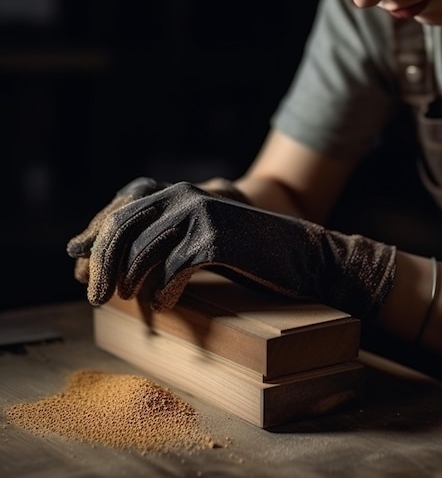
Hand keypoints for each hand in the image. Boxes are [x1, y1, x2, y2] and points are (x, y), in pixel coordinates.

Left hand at [66, 182, 395, 316]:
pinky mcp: (217, 238)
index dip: (95, 237)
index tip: (79, 266)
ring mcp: (202, 215)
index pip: (122, 209)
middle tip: (94, 297)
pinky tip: (166, 306)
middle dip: (101, 263)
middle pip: (123, 227)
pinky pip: (173, 269)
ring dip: (129, 282)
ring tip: (129, 303)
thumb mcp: (205, 237)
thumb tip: (116, 264)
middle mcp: (187, 195)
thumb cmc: (253, 253)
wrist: (304, 256)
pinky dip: (164, 292)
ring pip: (143, 250)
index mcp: (181, 192)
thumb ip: (168, 238)